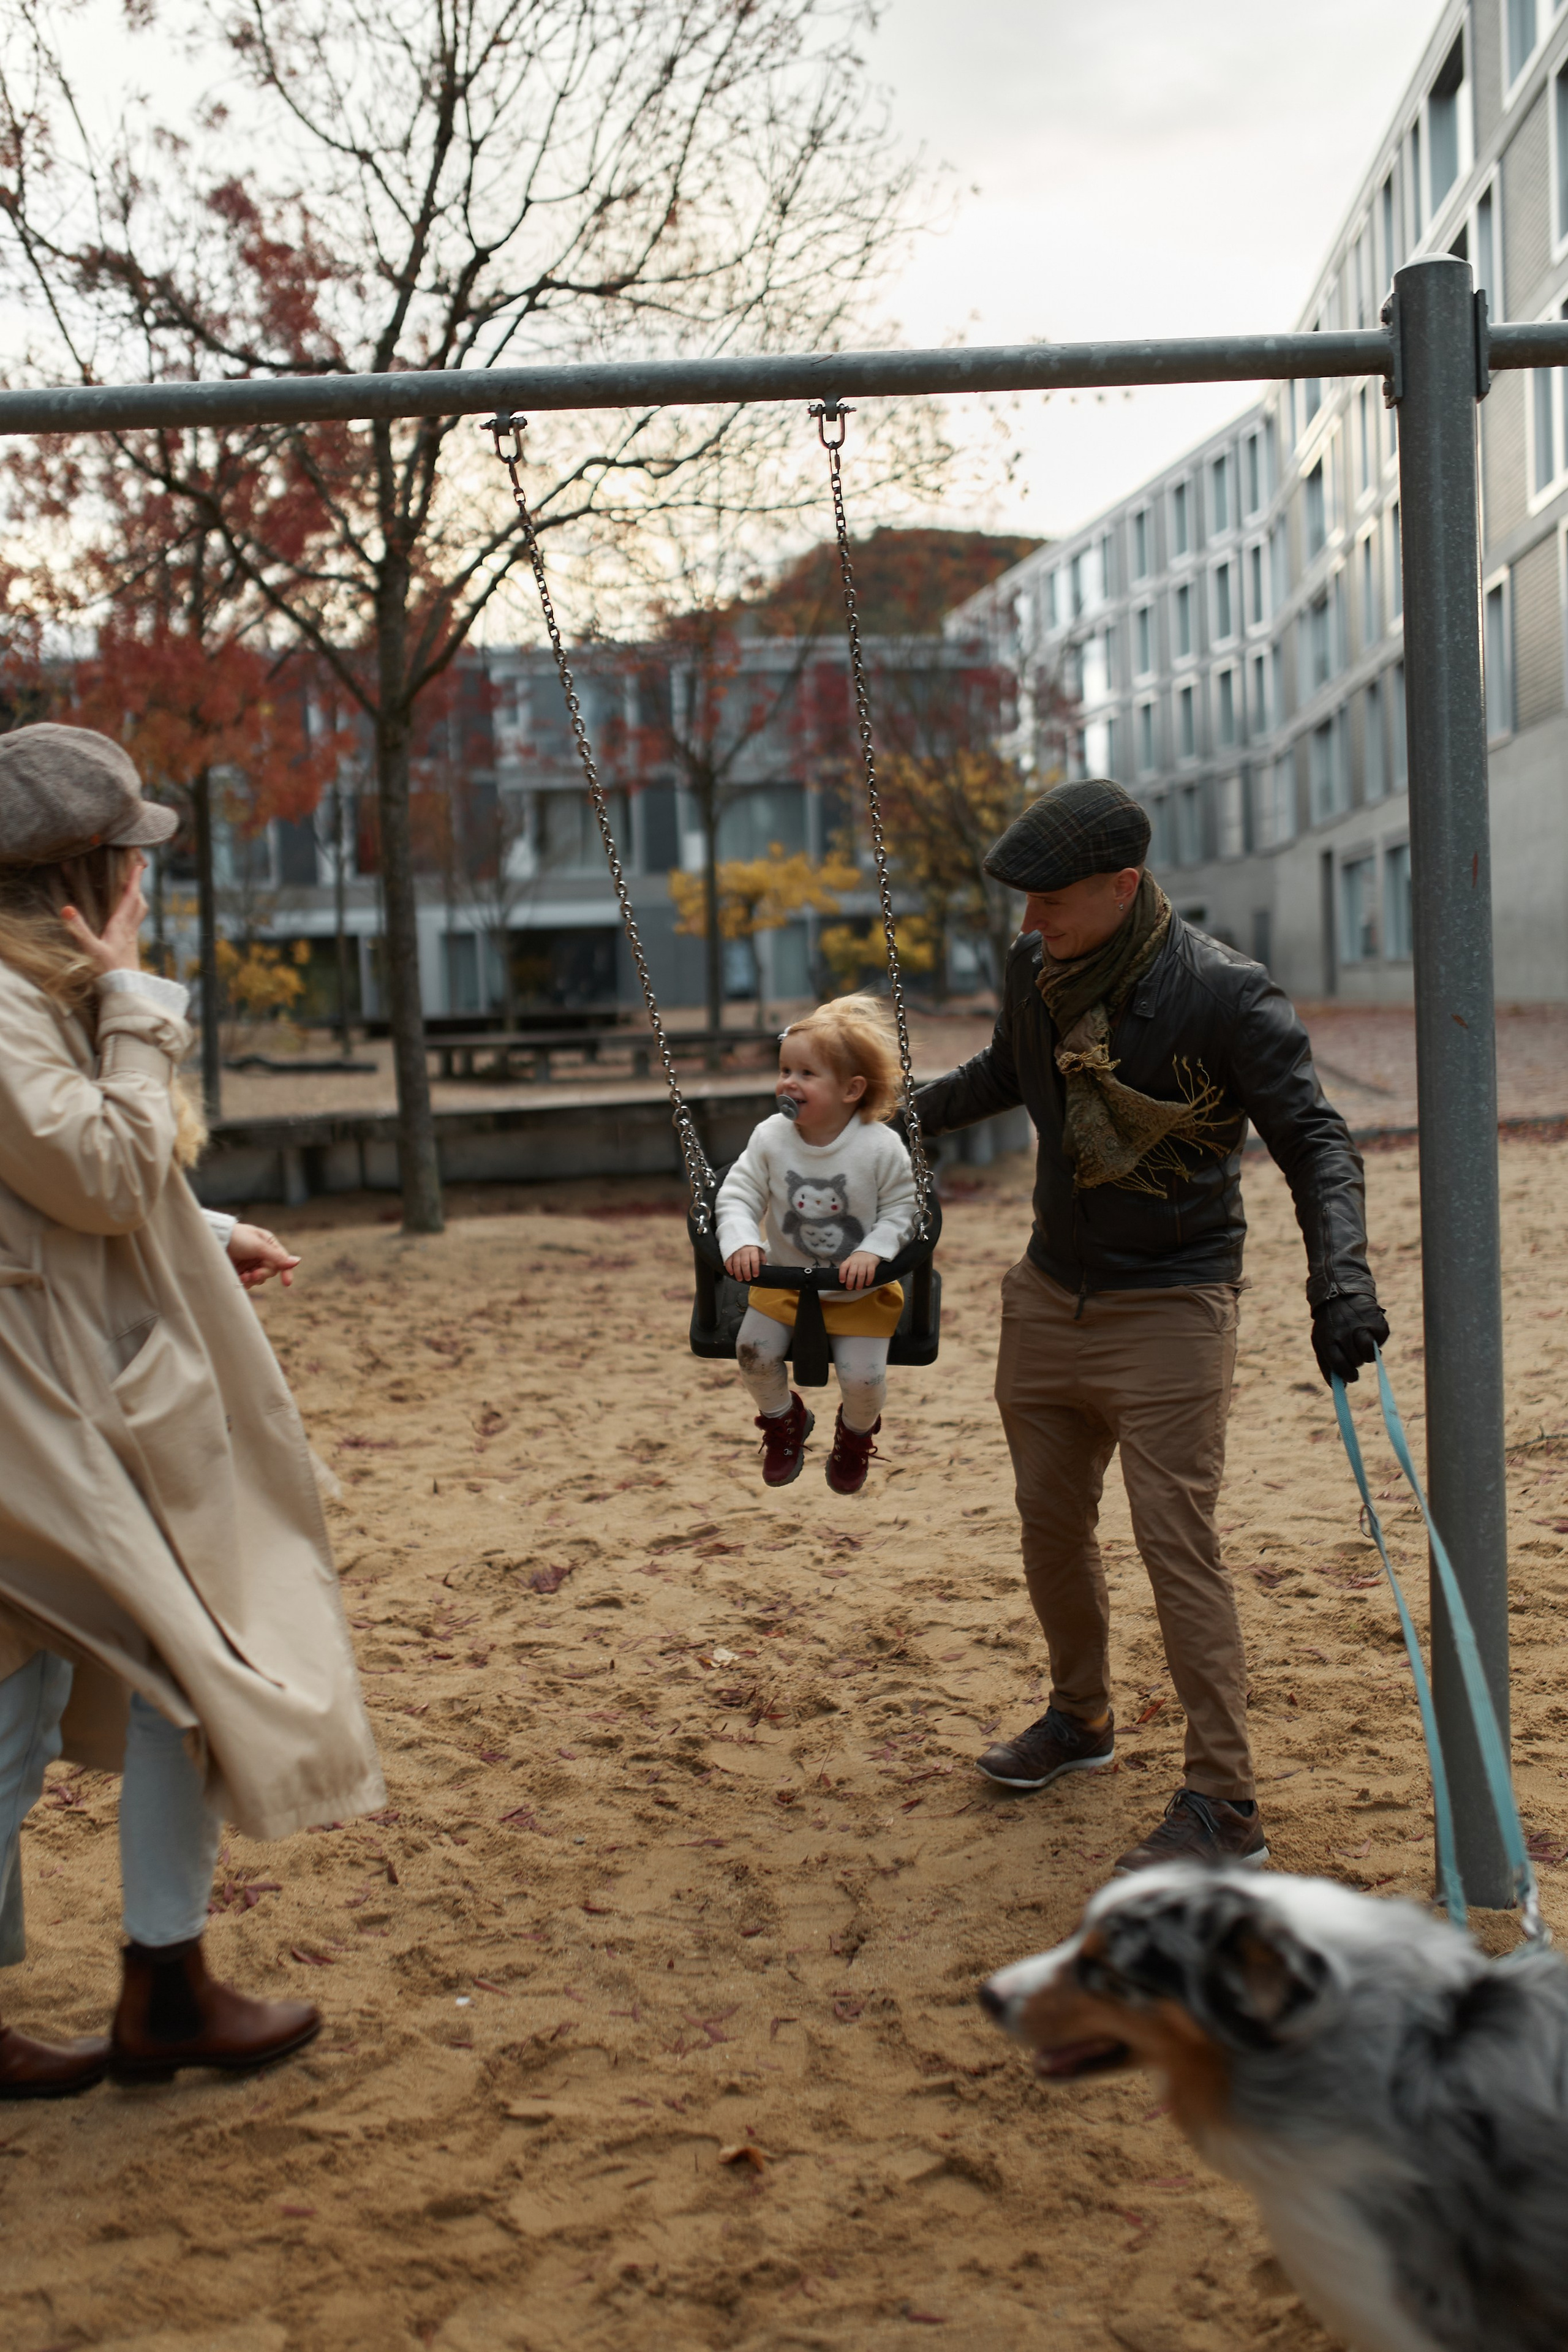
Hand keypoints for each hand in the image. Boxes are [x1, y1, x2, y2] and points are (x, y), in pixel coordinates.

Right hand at [60, 853, 147, 975]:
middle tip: (134, 873)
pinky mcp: (130, 947)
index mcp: (121, 926)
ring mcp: (131, 938)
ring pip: (139, 913)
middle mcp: (130, 930)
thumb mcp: (91, 949)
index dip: (134, 881)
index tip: (138, 865)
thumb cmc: (109, 972)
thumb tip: (67, 908)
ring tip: (130, 890)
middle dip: (136, 887)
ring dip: (136, 899)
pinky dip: (132, 913)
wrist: (125, 991)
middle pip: (138, 903)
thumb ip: (79, 929)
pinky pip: (134, 923)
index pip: (130, 898)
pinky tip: (124, 918)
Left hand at [228, 1224, 300, 1291]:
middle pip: (271, 1271)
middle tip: (252, 1275)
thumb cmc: (237, 1238)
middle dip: (262, 1274)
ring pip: (260, 1278)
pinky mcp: (241, 1271)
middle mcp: (262, 1254)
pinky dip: (245, 1282)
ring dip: (252, 1279)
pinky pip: (249, 1282)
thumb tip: (297, 1261)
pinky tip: (239, 1278)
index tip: (287, 1283)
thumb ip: (277, 1256)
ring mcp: (251, 1263)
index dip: (286, 1271)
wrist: (214, 1241)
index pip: (282, 1260)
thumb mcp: (259, 1246)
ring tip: (243, 1276)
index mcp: (269, 1244)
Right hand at [725, 1245, 762, 1280]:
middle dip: (746, 1273)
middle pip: (745, 1263)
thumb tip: (763, 1267)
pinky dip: (729, 1268)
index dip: (755, 1269)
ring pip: (736, 1263)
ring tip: (740, 1279)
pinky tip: (732, 1273)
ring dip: (738, 1273)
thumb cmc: (752, 1246)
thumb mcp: (759, 1250)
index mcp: (753, 1250)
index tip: (755, 1275)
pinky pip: (728, 1261)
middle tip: (747, 1279)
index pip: (755, 1260)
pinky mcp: (729, 1253)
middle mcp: (744, 1250)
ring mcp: (736, 1251)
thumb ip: (762, 1258)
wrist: (741, 1236)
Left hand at [838, 1250, 881, 1291]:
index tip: (842, 1281)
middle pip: (852, 1272)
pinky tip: (867, 1284)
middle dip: (850, 1282)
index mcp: (849, 1261)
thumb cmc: (857, 1260)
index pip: (843, 1267)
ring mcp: (864, 1262)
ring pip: (861, 1274)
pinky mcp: (872, 1264)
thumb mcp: (850, 1261)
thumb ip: (847, 1270)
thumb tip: (844, 1283)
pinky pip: (871, 1272)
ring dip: (859, 1283)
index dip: (842, 1274)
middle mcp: (856, 1262)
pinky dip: (869, 1279)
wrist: (869, 1251)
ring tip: (858, 1288)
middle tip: (849, 1288)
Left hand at [1311, 1294, 1388, 1385]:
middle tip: (1354, 1352)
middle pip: (1356, 1360)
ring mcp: (1360, 1326)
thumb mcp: (1321, 1341)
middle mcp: (1343, 1332)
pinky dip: (1378, 1340)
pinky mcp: (1376, 1320)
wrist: (1341, 1291)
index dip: (1347, 1374)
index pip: (1338, 1364)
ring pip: (1369, 1354)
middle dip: (1357, 1362)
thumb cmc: (1330, 1324)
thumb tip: (1341, 1388)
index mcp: (1327, 1338)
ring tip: (1362, 1345)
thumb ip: (1328, 1365)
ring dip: (1368, 1355)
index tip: (1352, 1377)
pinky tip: (1370, 1332)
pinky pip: (1381, 1340)